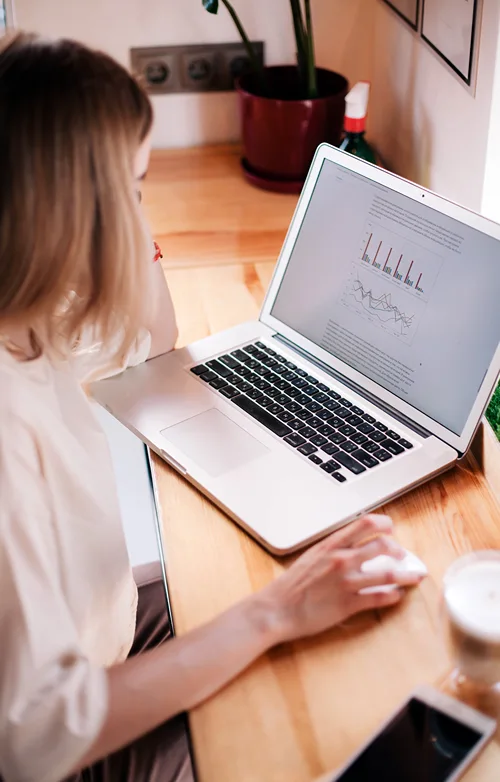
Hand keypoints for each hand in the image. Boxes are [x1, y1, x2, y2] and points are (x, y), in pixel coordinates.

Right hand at [260, 514, 423, 644]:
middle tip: (403, 555)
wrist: (276, 609)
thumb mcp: (311, 557)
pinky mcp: (348, 605)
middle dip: (398, 549)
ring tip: (413, 576)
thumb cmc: (290, 585)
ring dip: (406, 575)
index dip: (384, 524)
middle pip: (382, 545)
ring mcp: (346, 582)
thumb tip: (351, 545)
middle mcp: (341, 560)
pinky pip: (379, 598)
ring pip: (388, 573)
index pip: (365, 524)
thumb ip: (332, 550)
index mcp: (331, 545)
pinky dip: (393, 596)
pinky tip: (397, 596)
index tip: (390, 529)